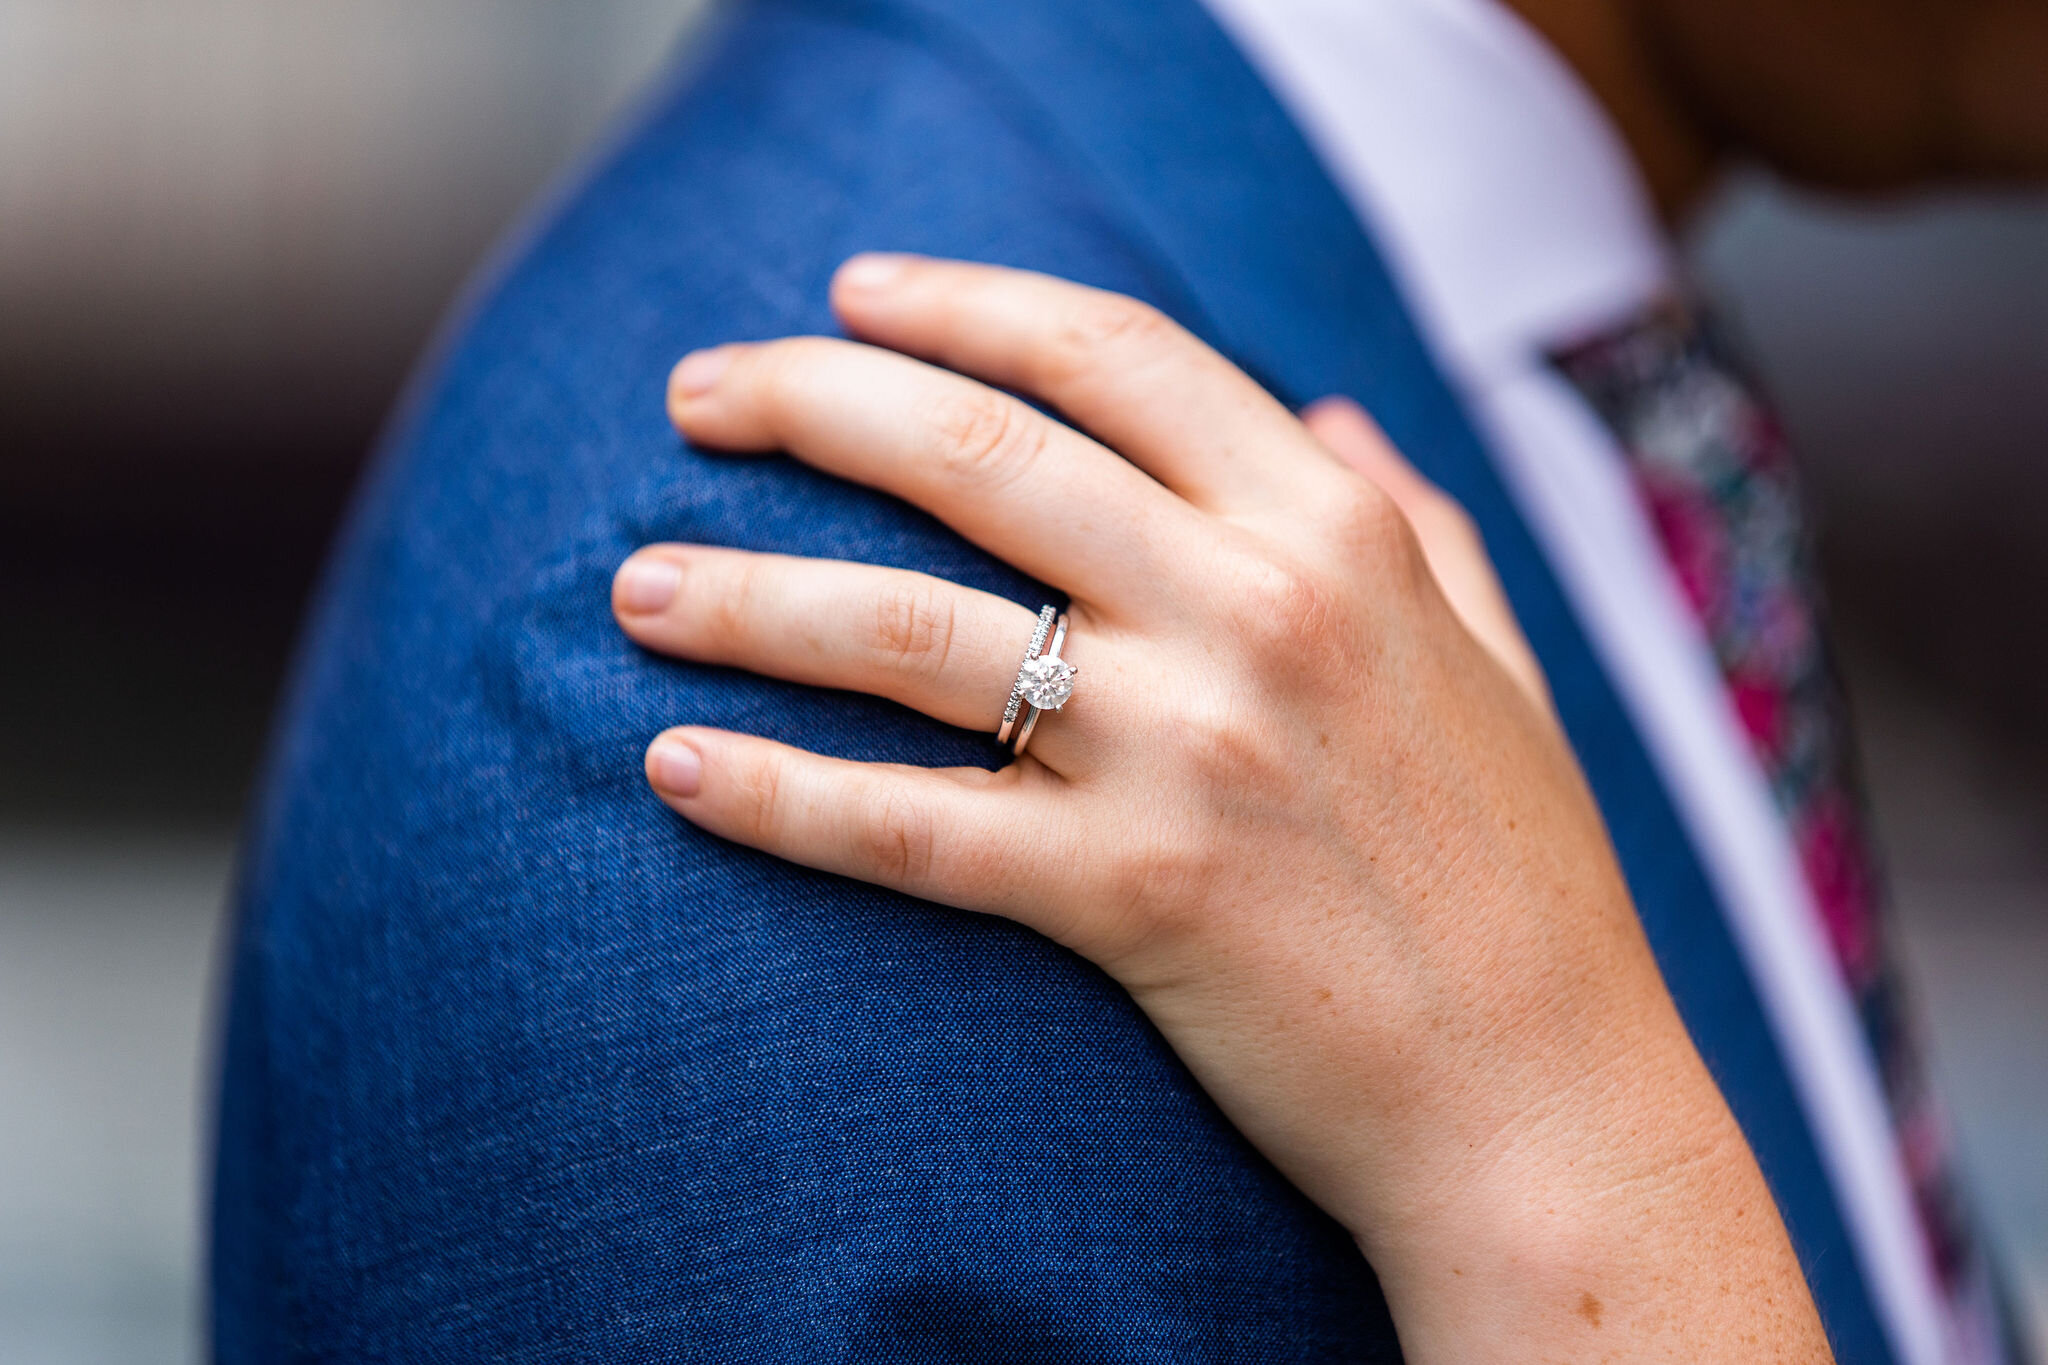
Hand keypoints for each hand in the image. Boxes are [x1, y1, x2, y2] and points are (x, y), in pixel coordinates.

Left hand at [611, 256, 1832, 1361]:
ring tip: (633, 584)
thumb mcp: (1496, 656)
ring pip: (906, 628)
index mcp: (1337, 530)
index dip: (962, 302)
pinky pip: (908, 827)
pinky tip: (678, 767)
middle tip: (690, 397)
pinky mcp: (1128, 896)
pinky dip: (779, 794)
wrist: (1545, 1101)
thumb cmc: (1518, 874)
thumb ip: (1415, 517)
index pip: (1112, 355)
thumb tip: (1334, 413)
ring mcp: (1186, 751)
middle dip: (807, 398)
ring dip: (746, 593)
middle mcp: (1254, 610)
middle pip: (974, 450)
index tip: (850, 291)